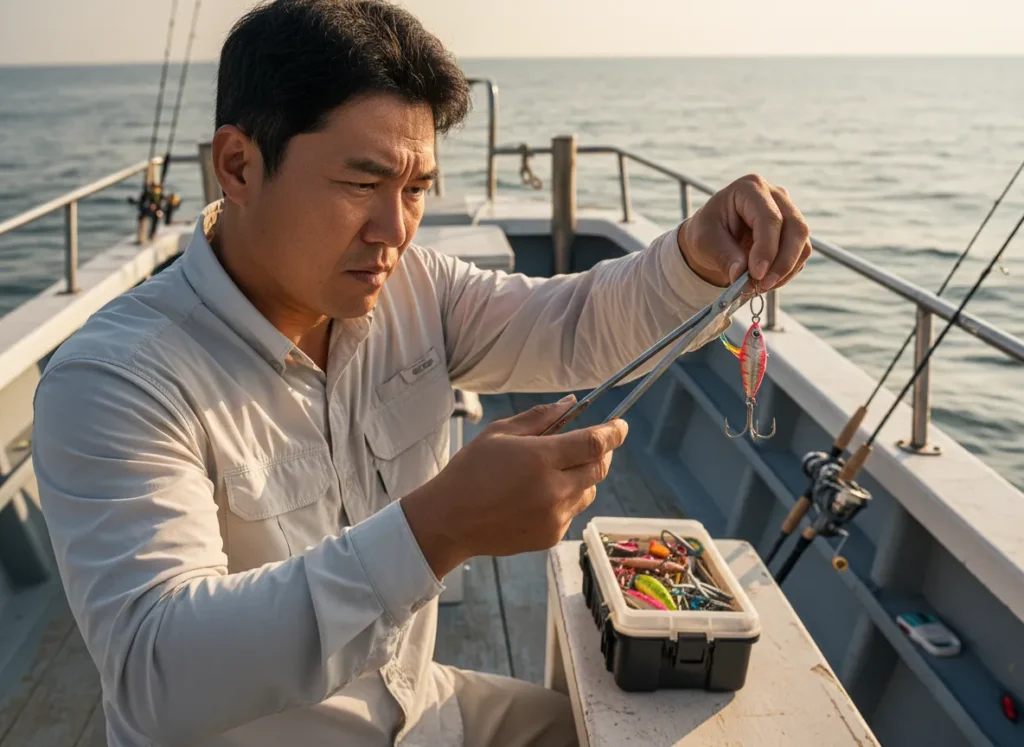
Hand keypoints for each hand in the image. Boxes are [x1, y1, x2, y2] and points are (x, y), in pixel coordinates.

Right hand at [401, 396, 627, 578]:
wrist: (449, 521)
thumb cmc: (470, 471)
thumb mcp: (499, 433)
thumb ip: (540, 418)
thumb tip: (572, 404)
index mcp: (540, 459)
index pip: (594, 442)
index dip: (614, 432)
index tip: (621, 425)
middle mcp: (554, 490)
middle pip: (599, 468)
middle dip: (602, 453)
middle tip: (593, 444)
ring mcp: (555, 516)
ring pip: (589, 491)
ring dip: (584, 477)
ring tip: (557, 471)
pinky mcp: (551, 536)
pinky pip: (572, 512)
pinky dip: (567, 499)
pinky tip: (539, 496)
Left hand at [677, 174, 811, 290]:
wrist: (713, 237)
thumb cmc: (707, 232)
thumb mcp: (704, 242)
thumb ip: (724, 256)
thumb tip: (742, 277)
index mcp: (750, 188)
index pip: (769, 218)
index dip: (767, 249)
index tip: (756, 275)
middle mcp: (775, 195)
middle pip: (795, 228)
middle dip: (782, 262)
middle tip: (762, 286)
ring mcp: (788, 212)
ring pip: (802, 243)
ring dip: (785, 271)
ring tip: (760, 287)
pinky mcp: (793, 232)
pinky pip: (800, 255)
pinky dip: (786, 273)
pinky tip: (766, 282)